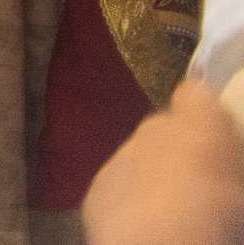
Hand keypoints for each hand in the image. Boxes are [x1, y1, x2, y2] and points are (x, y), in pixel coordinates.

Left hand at [85, 81, 243, 244]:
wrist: (163, 242)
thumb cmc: (219, 213)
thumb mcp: (239, 182)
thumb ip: (230, 164)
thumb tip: (227, 174)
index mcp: (200, 121)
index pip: (196, 97)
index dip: (205, 118)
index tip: (219, 143)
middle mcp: (155, 129)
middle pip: (165, 129)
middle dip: (179, 150)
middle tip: (202, 186)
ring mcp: (121, 157)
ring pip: (139, 158)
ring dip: (154, 176)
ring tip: (176, 212)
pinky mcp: (98, 190)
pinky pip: (118, 188)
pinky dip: (131, 201)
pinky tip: (150, 227)